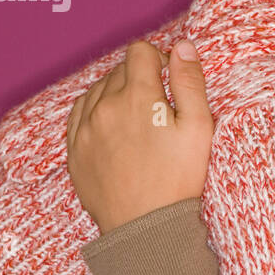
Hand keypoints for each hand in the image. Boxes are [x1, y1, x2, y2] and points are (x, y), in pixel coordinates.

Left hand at [67, 39, 213, 233]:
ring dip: (117, 94)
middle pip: (120, 70)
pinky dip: (96, 111)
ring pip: (98, 90)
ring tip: (137, 119)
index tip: (169, 81)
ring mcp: (85, 128)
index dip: (159, 60)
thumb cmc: (178, 179)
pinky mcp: (75, 149)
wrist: (145, 227)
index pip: (140, 52)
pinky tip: (112, 125)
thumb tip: (182, 46)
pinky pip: (79, 114)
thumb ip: (190, 82)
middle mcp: (104, 106)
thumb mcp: (199, 128)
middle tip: (159, 107)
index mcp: (137, 96)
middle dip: (140, 79)